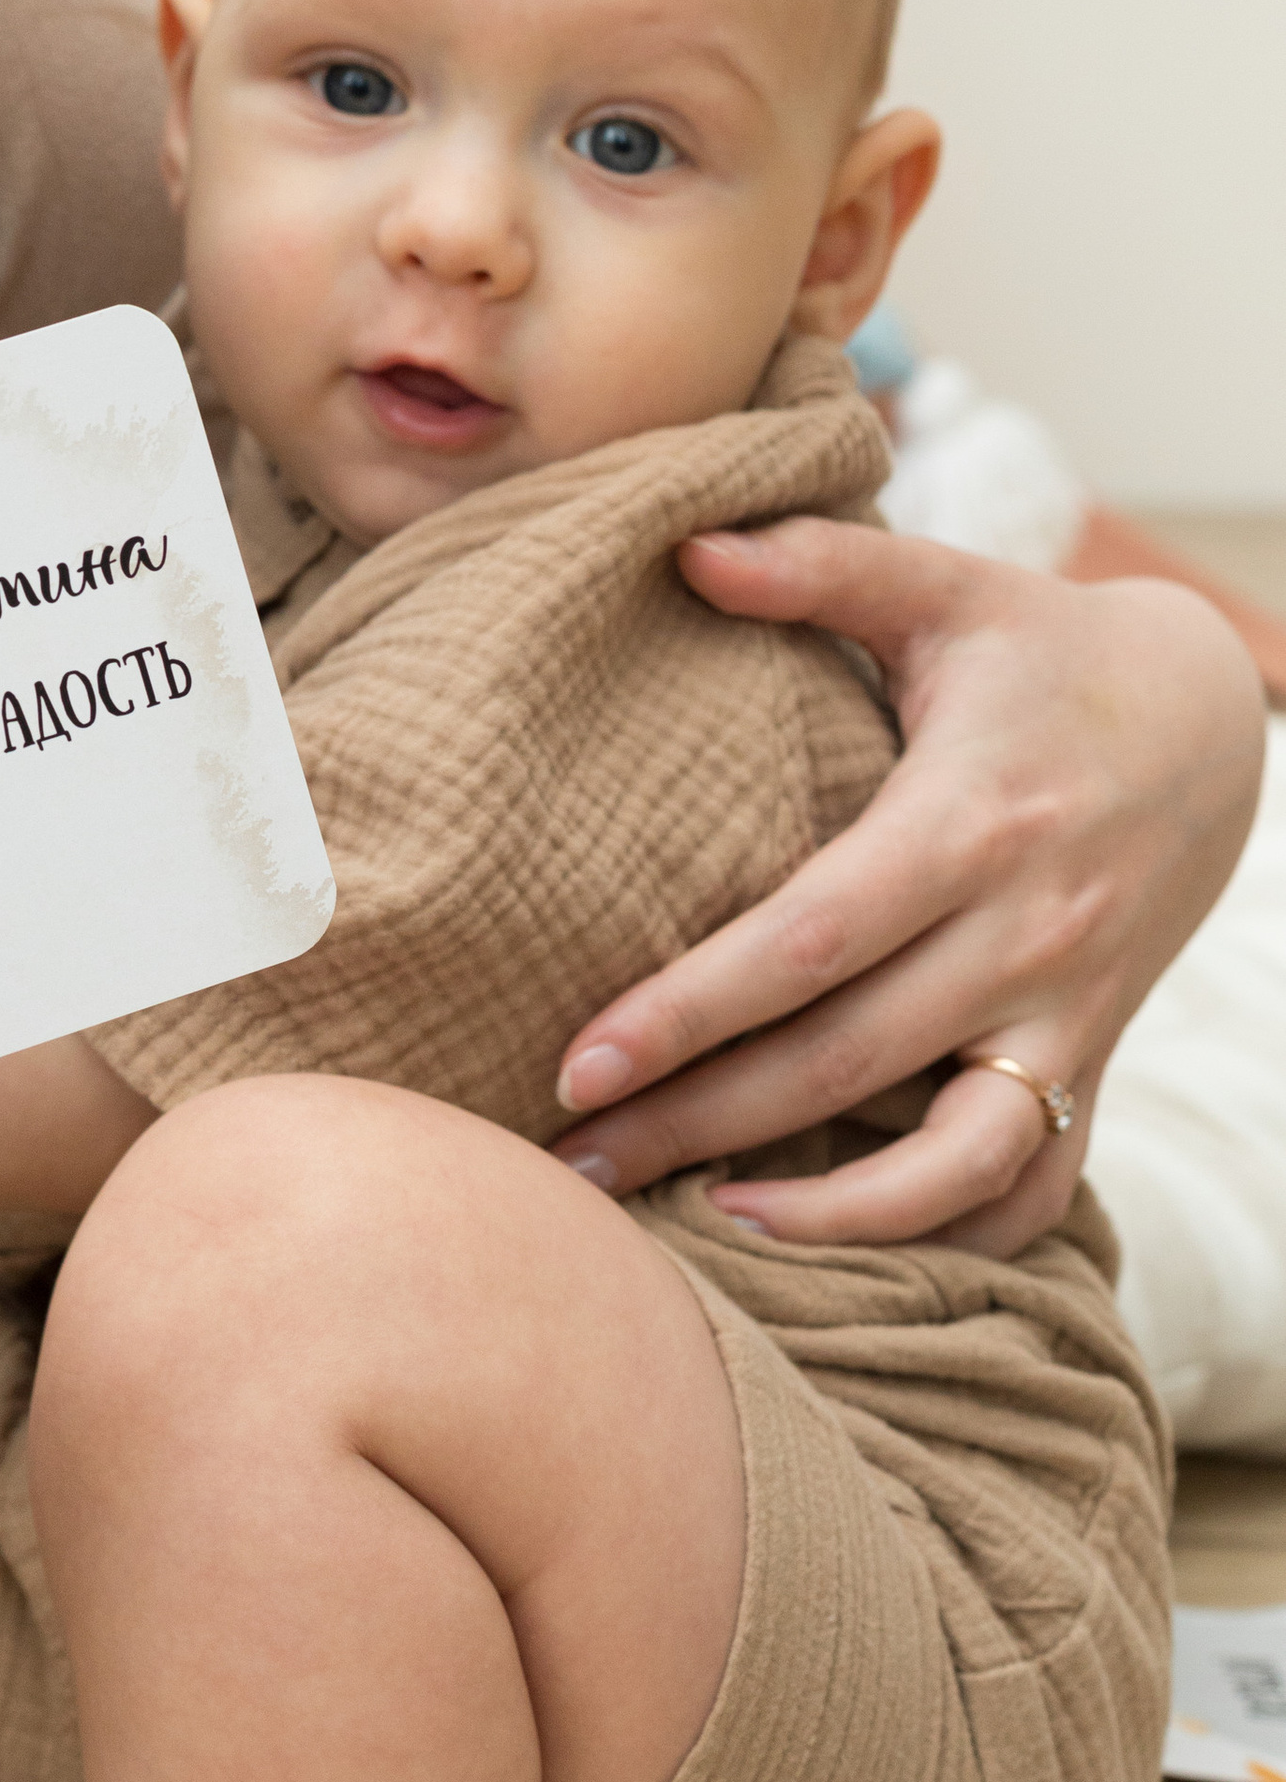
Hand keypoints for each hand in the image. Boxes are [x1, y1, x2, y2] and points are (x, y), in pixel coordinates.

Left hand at [549, 524, 1264, 1256]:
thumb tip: (685, 544)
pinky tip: (830, 1238)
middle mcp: (1024, 935)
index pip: (809, 943)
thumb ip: (819, 562)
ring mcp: (1068, 1014)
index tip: (580, 1062)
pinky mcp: (1092, 1061)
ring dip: (828, 1214)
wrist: (1209, 723)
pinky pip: (1030, 1186)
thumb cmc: (1042, 651)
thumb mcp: (946, 587)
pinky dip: (940, 1233)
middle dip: (700, 1125)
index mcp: (967, 823)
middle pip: (845, 1063)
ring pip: (953, 1160)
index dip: (689, 1012)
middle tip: (571, 1164)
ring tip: (700, 1224)